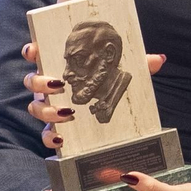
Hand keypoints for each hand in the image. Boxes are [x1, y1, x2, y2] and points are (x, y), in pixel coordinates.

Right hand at [20, 42, 165, 151]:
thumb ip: (138, 63)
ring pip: (35, 108)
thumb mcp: (124, 71)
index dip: (32, 51)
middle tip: (59, 85)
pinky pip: (46, 135)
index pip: (37, 55)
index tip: (35, 50)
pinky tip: (62, 140)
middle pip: (32, 82)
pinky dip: (50, 138)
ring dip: (47, 111)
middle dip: (40, 83)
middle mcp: (50, 87)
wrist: (109, 110)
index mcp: (61, 66)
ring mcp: (51, 108)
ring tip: (67, 114)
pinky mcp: (56, 129)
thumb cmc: (110, 84)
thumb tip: (158, 59)